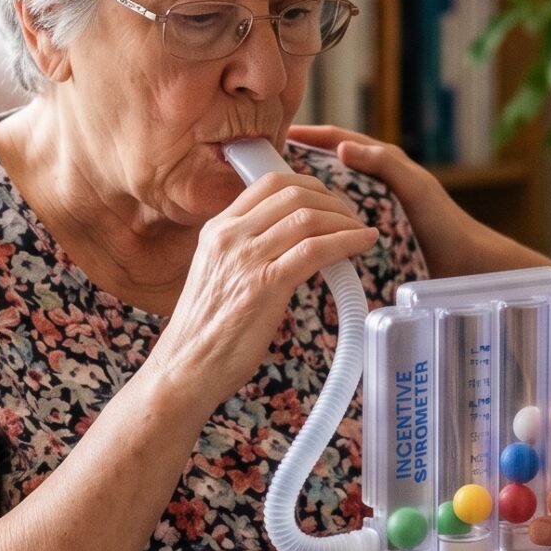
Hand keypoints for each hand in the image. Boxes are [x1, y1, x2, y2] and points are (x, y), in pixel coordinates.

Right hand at [148, 170, 378, 408]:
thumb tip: (290, 240)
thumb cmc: (207, 330)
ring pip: (308, 217)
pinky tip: (364, 243)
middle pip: (293, 193)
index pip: (269, 183)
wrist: (186, 366)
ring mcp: (246, 259)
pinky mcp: (264, 285)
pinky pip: (316, 249)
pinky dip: (347, 241)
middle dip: (333, 201)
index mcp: (217, 229)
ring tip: (361, 232)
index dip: (309, 185)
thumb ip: (245, 250)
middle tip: (352, 218)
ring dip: (345, 220)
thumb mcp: (219, 273)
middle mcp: (229, 236)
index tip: (330, 201)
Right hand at [288, 124, 518, 278]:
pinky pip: (331, 226)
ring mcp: (363, 211)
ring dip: (301, 200)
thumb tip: (343, 147)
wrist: (462, 265)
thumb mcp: (415, 187)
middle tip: (260, 173)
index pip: (334, 141)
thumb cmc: (443, 222)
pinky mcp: (362, 237)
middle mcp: (368, 183)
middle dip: (295, 165)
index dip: (306, 136)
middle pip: (322, 168)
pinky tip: (294, 236)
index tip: (277, 136)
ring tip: (269, 206)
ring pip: (324, 199)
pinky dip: (314, 227)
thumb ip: (384, 163)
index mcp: (379, 163)